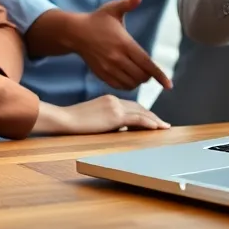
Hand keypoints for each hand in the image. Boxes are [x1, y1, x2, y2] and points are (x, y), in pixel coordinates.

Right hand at [33, 95, 170, 134]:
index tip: (152, 119)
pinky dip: (148, 123)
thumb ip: (107, 120)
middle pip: (139, 107)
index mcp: (109, 99)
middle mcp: (114, 100)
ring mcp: (115, 106)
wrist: (64, 119)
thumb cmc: (74, 122)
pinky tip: (156, 128)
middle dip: (152, 116)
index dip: (144, 113)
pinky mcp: (115, 116)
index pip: (131, 106)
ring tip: (163, 127)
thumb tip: (118, 129)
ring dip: (154, 120)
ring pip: (141, 112)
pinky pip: (137, 119)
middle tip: (163, 124)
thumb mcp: (93, 118)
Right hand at [70, 0, 172, 91]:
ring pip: (131, 83)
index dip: (159, 75)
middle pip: (141, 76)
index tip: (169, 85)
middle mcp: (117, 58)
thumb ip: (129, 3)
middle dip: (149, 76)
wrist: (74, 33)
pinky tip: (129, 77)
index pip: (146, 63)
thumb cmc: (97, 19)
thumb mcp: (113, 9)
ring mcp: (108, 68)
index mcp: (124, 43)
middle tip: (149, 70)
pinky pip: (119, 86)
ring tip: (139, 73)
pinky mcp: (101, 74)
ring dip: (139, 81)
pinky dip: (127, 85)